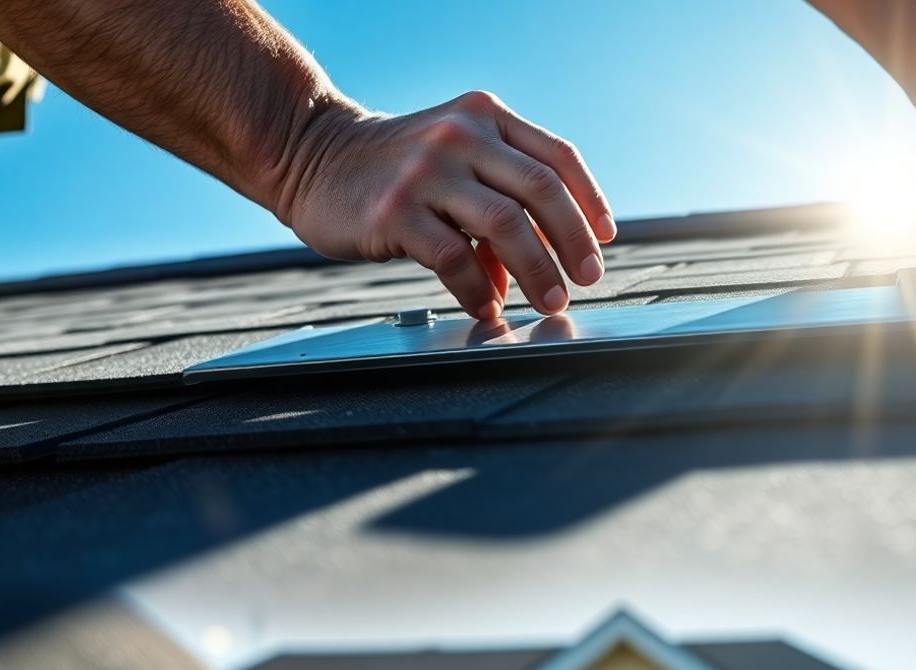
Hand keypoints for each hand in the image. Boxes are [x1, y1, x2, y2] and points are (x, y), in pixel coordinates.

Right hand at [275, 91, 614, 318]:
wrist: (311, 156)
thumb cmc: (392, 167)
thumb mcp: (452, 162)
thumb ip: (496, 202)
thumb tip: (531, 273)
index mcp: (484, 115)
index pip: (557, 156)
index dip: (590, 201)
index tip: (605, 238)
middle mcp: (460, 135)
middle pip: (541, 190)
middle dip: (572, 242)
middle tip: (585, 280)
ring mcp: (427, 171)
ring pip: (505, 225)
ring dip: (537, 271)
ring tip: (549, 301)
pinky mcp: (395, 211)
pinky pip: (455, 259)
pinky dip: (479, 290)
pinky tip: (487, 307)